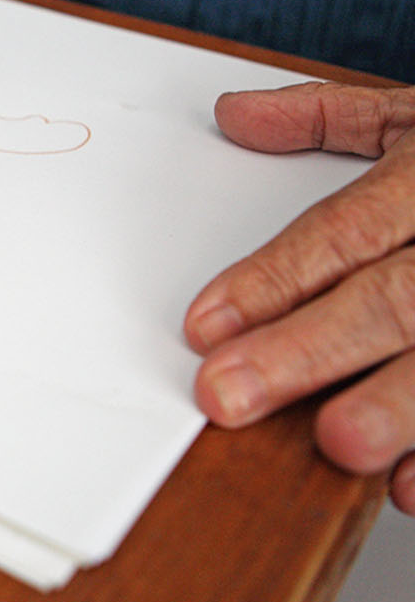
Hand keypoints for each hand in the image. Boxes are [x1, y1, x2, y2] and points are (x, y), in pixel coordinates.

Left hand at [184, 81, 414, 513]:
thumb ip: (334, 117)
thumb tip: (235, 116)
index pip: (349, 229)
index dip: (275, 279)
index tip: (207, 326)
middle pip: (397, 298)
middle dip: (309, 349)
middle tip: (232, 394)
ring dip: (399, 406)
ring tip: (337, 445)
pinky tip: (413, 485)